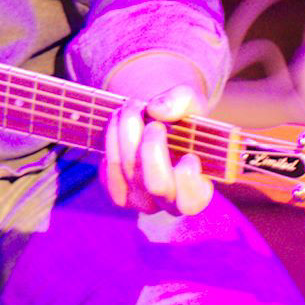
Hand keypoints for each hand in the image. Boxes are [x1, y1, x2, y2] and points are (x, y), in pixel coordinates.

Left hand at [100, 61, 212, 215]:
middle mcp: (169, 203)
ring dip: (126, 133)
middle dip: (152, 148)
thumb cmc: (181, 118)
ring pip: (128, 171)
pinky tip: (119, 121)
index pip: (192, 201)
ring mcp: (141, 200)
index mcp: (196, 190)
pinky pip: (108, 169)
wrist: (157, 122)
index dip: (188, 180)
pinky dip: (112, 139)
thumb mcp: (189, 102)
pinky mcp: (118, 192)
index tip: (189, 156)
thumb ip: (180, 101)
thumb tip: (157, 109)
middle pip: (157, 186)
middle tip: (154, 123)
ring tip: (131, 106)